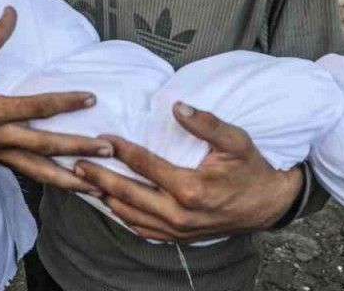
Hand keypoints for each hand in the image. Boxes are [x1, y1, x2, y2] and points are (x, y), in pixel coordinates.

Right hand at [0, 8, 111, 192]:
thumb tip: (12, 9)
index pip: (35, 107)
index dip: (64, 103)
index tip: (91, 98)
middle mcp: (0, 138)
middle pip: (45, 147)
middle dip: (78, 149)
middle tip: (109, 150)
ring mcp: (3, 155)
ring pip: (41, 172)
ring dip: (72, 180)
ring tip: (102, 186)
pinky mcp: (5, 163)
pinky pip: (34, 175)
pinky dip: (57, 182)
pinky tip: (79, 187)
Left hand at [74, 103, 303, 241]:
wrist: (267, 205)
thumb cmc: (251, 169)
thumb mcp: (236, 141)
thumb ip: (206, 124)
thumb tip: (178, 107)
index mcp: (190, 188)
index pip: (145, 165)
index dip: (121, 150)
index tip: (102, 137)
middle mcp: (179, 213)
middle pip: (128, 194)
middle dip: (99, 178)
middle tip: (76, 165)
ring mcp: (178, 229)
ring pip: (131, 215)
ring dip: (106, 198)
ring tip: (84, 183)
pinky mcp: (178, 237)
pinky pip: (143, 229)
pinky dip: (123, 216)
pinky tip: (110, 203)